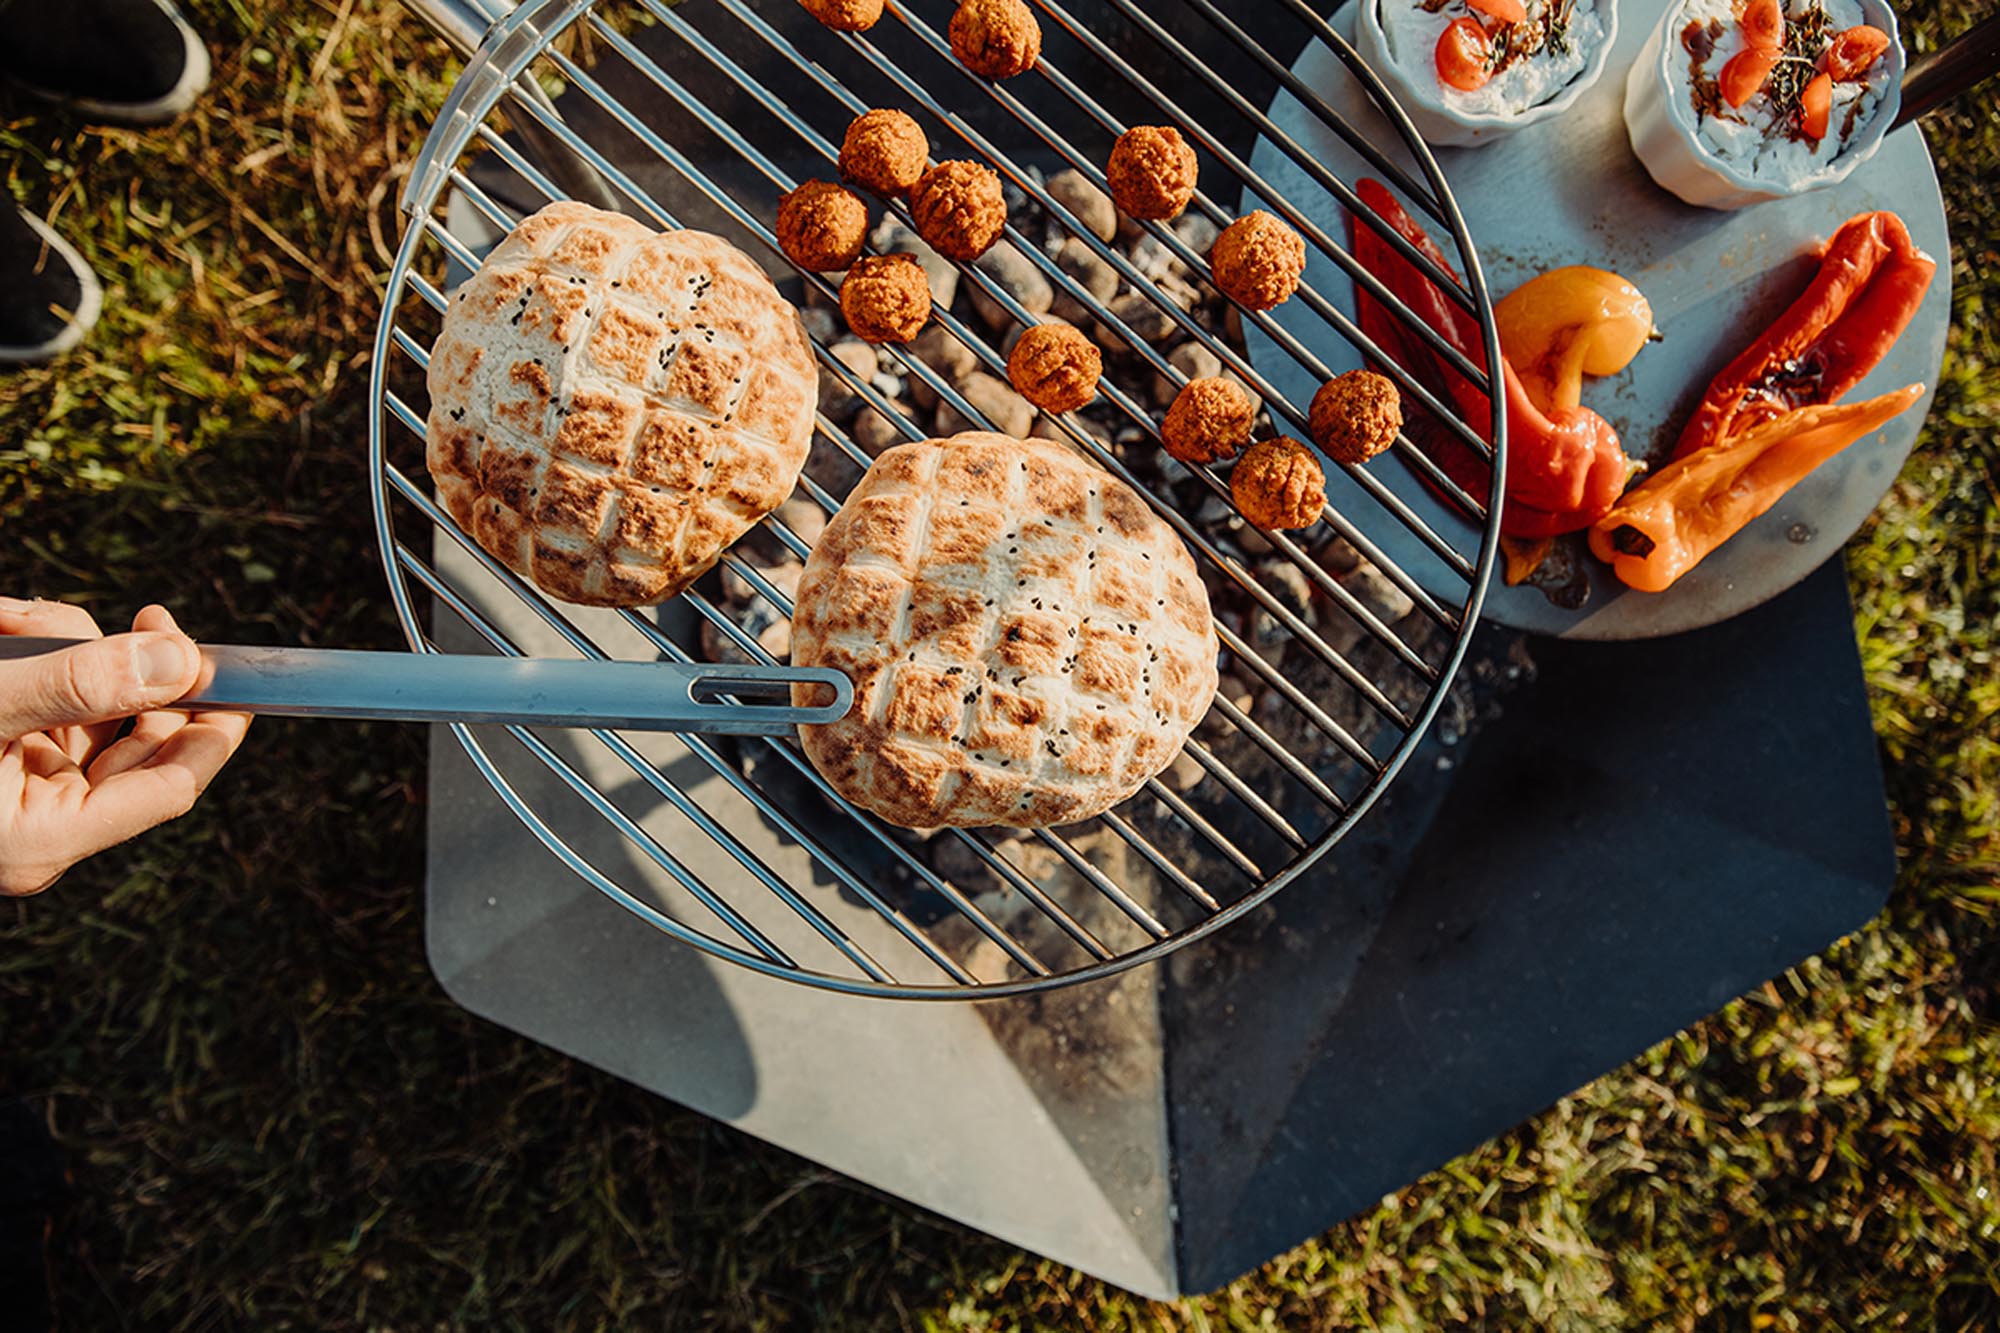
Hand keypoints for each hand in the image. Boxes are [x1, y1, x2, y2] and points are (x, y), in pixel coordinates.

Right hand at [0, 598, 249, 895]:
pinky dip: (38, 653)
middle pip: (142, 744)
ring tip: (17, 622)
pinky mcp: (8, 756)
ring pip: (95, 711)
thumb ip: (77, 687)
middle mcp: (42, 824)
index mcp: (45, 840)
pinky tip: (9, 626)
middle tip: (153, 619)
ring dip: (71, 651)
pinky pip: (51, 702)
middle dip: (140, 672)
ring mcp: (24, 791)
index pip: (171, 789)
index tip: (242, 675)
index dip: (214, 730)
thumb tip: (179, 663)